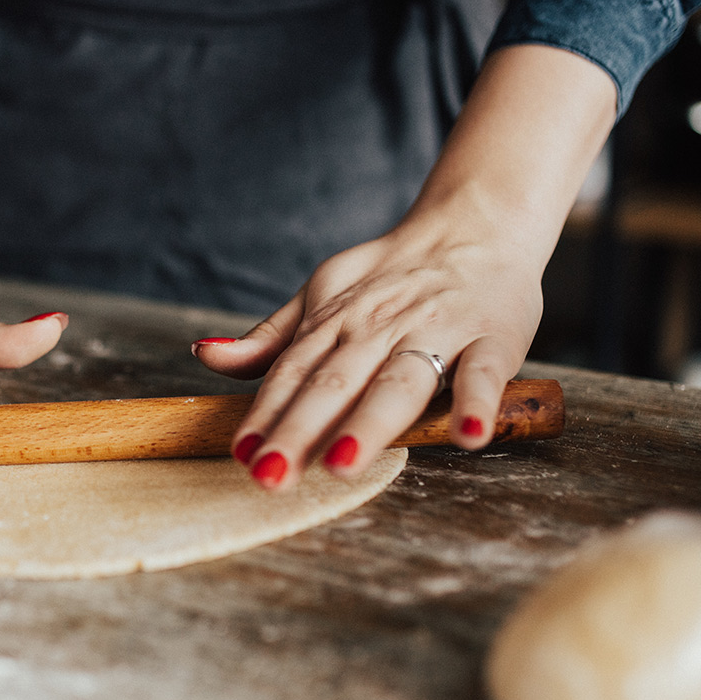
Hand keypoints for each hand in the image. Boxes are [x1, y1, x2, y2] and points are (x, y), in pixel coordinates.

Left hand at [194, 202, 541, 486]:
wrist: (475, 223)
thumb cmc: (393, 274)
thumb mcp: (322, 293)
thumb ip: (272, 336)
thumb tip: (206, 356)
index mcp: (337, 322)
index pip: (293, 373)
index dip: (265, 414)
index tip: (241, 455)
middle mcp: (381, 328)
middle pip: (335, 384)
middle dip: (300, 430)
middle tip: (271, 476)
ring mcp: (438, 331)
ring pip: (398, 381)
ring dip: (370, 423)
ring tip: (342, 465)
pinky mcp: (494, 337)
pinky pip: (484, 373)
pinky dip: (477, 402)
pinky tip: (467, 435)